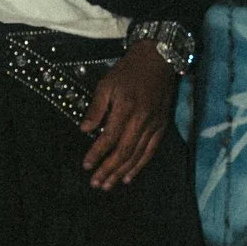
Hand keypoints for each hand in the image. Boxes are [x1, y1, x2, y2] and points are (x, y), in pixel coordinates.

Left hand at [80, 43, 176, 191]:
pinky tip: (128, 177)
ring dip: (121, 172)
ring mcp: (153, 125)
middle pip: (123, 151)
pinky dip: (139, 166)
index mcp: (125, 109)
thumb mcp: (107, 84)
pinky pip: (150, 151)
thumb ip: (96, 108)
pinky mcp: (162, 126)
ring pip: (136, 155)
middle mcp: (141, 120)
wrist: (159, 59)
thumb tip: (84, 130)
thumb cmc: (128, 71)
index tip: (86, 166)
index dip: (96, 154)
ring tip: (108, 185)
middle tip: (95, 184)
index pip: (108, 138)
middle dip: (108, 170)